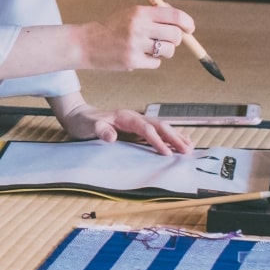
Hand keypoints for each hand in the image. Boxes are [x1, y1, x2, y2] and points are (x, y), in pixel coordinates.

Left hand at [55, 100, 191, 153]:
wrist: (78, 116)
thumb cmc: (84, 122)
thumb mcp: (88, 126)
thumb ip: (100, 130)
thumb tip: (112, 137)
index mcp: (126, 117)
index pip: (146, 128)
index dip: (157, 140)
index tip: (167, 153)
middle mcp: (135, 117)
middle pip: (159, 126)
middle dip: (174, 138)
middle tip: (187, 151)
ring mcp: (137, 122)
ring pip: (161, 128)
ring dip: (175, 136)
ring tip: (190, 147)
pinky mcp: (137, 129)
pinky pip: (157, 131)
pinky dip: (170, 136)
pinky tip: (180, 142)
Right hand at [81, 3, 195, 70]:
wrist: (87, 43)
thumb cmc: (112, 28)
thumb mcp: (130, 14)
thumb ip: (154, 15)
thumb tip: (181, 21)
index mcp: (140, 12)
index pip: (174, 15)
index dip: (187, 22)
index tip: (190, 28)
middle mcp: (139, 27)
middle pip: (175, 35)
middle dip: (176, 40)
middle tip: (168, 41)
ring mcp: (136, 45)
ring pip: (168, 51)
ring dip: (164, 52)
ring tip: (150, 49)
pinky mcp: (132, 61)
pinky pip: (155, 63)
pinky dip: (151, 61)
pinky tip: (138, 57)